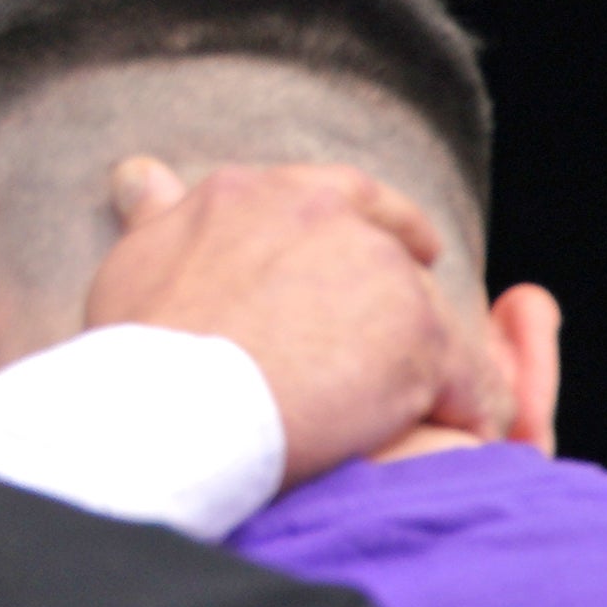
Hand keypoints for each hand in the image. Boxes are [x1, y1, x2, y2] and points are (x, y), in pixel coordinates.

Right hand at [81, 158, 507, 478]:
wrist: (168, 412)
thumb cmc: (140, 354)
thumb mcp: (136, 262)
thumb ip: (156, 216)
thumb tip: (140, 174)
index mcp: (256, 194)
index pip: (339, 193)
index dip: (374, 222)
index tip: (402, 244)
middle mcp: (324, 214)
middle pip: (391, 251)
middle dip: (400, 294)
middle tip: (406, 338)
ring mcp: (378, 271)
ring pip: (430, 314)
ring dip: (430, 359)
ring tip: (432, 408)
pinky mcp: (419, 336)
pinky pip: (470, 378)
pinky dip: (469, 406)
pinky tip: (463, 433)